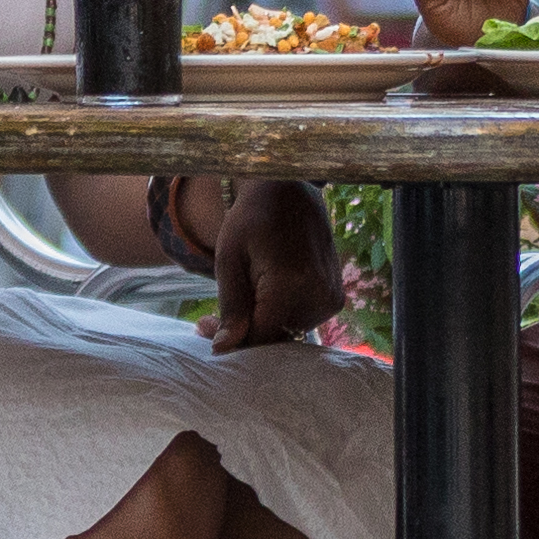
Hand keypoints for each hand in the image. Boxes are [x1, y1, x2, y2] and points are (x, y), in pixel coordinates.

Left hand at [204, 178, 342, 354]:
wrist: (288, 190)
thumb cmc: (251, 218)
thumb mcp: (229, 258)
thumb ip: (231, 306)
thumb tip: (223, 348)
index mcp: (291, 284)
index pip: (260, 336)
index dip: (231, 338)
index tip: (203, 325)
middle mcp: (319, 295)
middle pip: (274, 336)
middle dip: (244, 329)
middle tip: (213, 315)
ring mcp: (331, 298)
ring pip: (286, 330)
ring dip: (263, 321)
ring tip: (244, 290)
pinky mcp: (334, 298)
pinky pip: (300, 319)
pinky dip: (279, 313)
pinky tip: (264, 290)